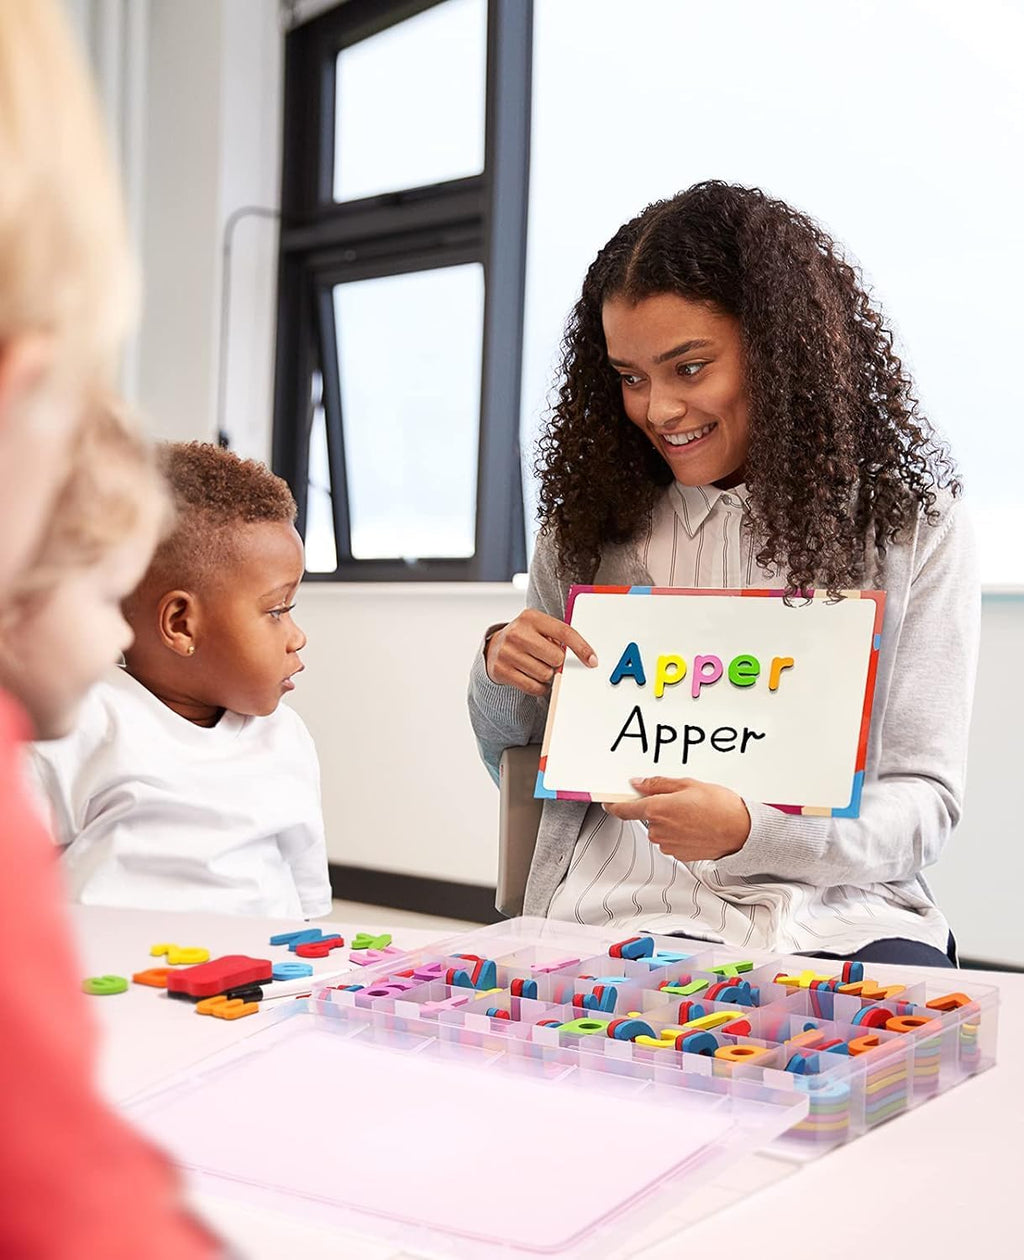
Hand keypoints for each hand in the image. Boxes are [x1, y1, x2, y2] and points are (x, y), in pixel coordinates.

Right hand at [484, 609, 597, 696]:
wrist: (494, 647)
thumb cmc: (525, 637)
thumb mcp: (539, 627)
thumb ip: (558, 636)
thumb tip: (585, 657)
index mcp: (531, 618)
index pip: (564, 632)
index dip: (582, 648)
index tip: (592, 660)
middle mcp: (517, 633)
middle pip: (556, 658)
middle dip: (557, 662)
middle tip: (548, 658)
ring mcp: (507, 652)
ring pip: (546, 674)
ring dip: (547, 675)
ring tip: (536, 665)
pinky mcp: (502, 671)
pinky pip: (533, 687)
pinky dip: (539, 686)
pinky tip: (532, 676)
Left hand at [603, 776, 750, 861]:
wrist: (741, 832)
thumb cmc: (720, 807)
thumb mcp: (688, 784)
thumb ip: (658, 784)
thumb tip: (639, 783)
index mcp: (656, 809)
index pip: (623, 809)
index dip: (613, 804)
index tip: (608, 801)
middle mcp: (658, 830)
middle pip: (646, 816)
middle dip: (658, 808)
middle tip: (680, 800)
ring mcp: (668, 844)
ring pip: (660, 828)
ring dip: (670, 821)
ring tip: (693, 814)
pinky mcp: (678, 854)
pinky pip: (671, 840)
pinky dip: (679, 833)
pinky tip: (696, 826)